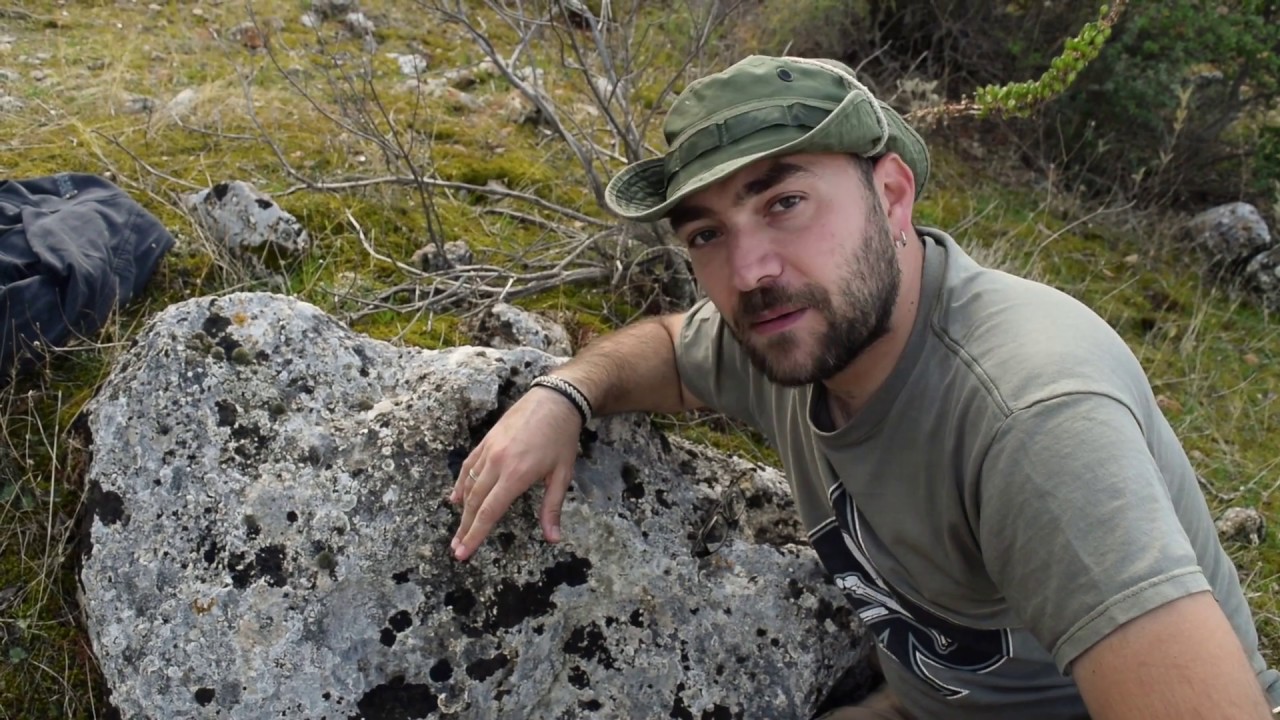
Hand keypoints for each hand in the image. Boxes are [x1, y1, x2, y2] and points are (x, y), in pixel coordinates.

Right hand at [449, 387, 581, 560]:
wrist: (554, 400)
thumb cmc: (562, 438)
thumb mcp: (562, 474)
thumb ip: (552, 507)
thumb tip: (553, 539)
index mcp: (516, 474)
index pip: (489, 512)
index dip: (475, 535)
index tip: (463, 553)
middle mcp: (497, 463)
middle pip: (474, 503)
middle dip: (464, 529)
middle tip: (456, 550)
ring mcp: (489, 450)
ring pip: (469, 485)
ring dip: (462, 511)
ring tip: (458, 531)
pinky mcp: (486, 441)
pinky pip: (469, 466)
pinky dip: (461, 484)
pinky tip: (456, 498)